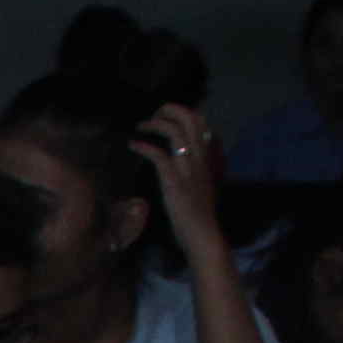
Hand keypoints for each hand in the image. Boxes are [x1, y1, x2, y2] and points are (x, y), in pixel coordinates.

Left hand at [132, 105, 227, 254]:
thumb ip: (200, 164)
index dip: (182, 112)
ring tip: (140, 127)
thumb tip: (190, 152)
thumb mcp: (205, 182)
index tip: (165, 116)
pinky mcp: (175, 181)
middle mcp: (201, 157)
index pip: (201, 121)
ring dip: (155, 124)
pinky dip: (144, 147)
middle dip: (169, 109)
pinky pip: (159, 155)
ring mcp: (189, 168)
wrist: (203, 233)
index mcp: (208, 156)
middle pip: (190, 118)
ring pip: (175, 132)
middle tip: (152, 115)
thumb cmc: (200, 212)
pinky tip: (133, 146)